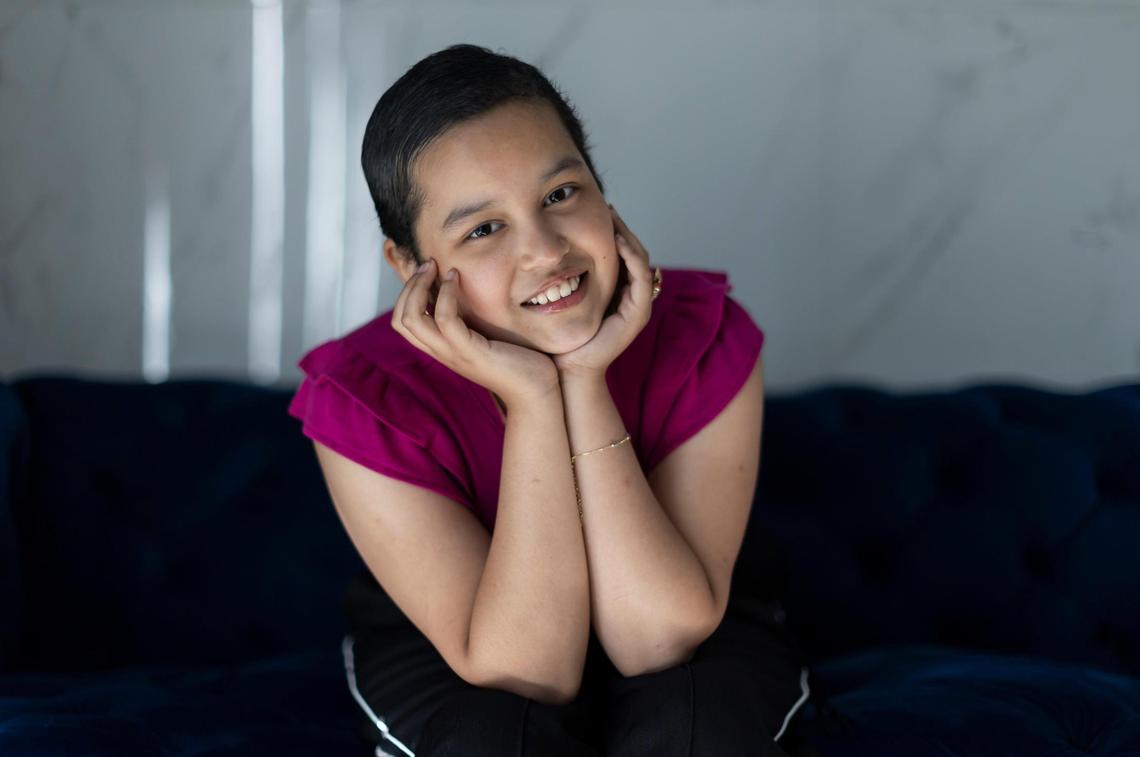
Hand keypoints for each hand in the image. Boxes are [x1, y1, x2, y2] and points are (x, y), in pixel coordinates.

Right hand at [392, 260, 559, 406]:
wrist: (535, 394)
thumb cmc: (517, 364)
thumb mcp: (485, 339)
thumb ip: (471, 324)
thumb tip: (465, 298)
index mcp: (442, 349)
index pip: (403, 323)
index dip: (406, 294)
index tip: (426, 272)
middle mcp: (442, 352)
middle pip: (401, 319)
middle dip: (408, 286)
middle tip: (427, 265)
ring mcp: (454, 354)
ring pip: (413, 319)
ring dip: (420, 285)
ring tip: (436, 267)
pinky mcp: (471, 352)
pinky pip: (445, 319)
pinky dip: (446, 294)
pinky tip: (457, 278)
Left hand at [553, 205, 655, 379]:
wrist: (568, 369)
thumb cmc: (559, 338)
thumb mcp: (558, 298)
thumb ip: (558, 277)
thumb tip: (540, 252)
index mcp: (615, 292)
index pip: (621, 253)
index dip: (613, 230)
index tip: (599, 209)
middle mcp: (630, 296)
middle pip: (633, 252)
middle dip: (622, 227)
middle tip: (609, 205)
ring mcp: (637, 305)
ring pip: (640, 259)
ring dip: (628, 236)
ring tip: (614, 216)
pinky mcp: (638, 313)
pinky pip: (640, 276)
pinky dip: (631, 256)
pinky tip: (617, 240)